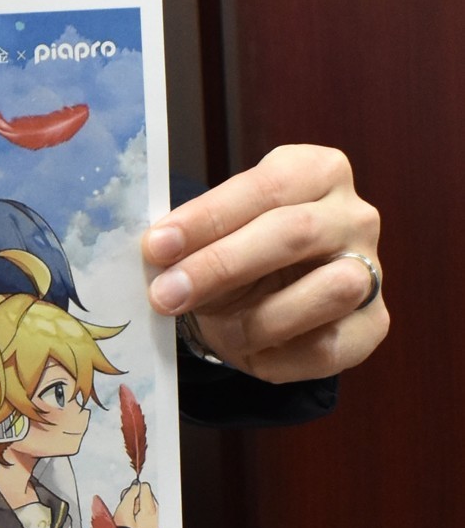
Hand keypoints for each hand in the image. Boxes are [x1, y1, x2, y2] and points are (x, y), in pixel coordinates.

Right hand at [113, 480, 158, 527]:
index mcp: (150, 511)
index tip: (124, 499)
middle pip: (146, 497)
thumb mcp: (122, 512)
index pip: (145, 488)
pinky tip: (130, 525)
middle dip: (134, 500)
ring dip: (134, 509)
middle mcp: (155, 517)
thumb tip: (136, 485)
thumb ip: (129, 495)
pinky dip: (137, 517)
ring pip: (145, 507)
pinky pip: (145, 517)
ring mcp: (154, 525)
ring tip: (125, 519)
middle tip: (123, 511)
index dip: (132, 490)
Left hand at [142, 146, 385, 381]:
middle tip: (165, 294)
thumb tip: (153, 252)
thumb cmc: (240, 256)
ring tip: (213, 328)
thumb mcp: (216, 236)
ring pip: (328, 290)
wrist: (276, 303)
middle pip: (294, 233)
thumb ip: (194, 237)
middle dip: (222, 266)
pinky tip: (247, 353)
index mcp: (317, 172)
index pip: (265, 186)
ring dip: (256, 316)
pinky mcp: (374, 325)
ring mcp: (372, 270)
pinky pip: (327, 346)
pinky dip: (278, 356)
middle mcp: (354, 215)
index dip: (208, 217)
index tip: (157, 246)